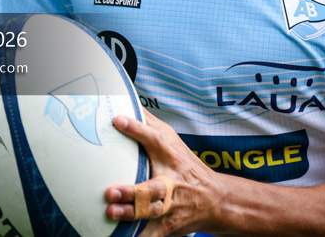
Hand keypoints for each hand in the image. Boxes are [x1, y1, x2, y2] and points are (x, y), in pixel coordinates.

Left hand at [105, 111, 223, 236]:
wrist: (215, 199)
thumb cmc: (185, 165)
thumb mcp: (172, 141)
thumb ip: (150, 124)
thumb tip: (126, 102)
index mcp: (171, 157)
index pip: (154, 140)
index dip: (137, 129)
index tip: (117, 120)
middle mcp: (172, 182)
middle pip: (153, 188)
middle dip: (133, 191)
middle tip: (110, 191)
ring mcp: (170, 207)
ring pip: (151, 212)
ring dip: (131, 214)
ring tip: (110, 212)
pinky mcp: (168, 226)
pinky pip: (153, 235)